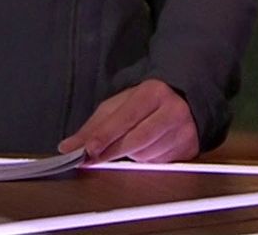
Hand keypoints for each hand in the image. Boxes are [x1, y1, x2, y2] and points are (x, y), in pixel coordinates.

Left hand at [58, 79, 197, 163]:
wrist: (184, 100)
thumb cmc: (146, 103)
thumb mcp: (118, 106)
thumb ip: (93, 127)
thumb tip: (68, 147)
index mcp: (153, 93)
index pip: (126, 118)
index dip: (105, 136)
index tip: (88, 150)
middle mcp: (172, 110)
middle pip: (136, 140)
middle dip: (111, 152)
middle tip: (94, 157)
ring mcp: (183, 130)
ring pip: (146, 156)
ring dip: (132, 155)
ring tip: (134, 140)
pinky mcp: (189, 148)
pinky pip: (158, 164)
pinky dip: (147, 160)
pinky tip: (149, 147)